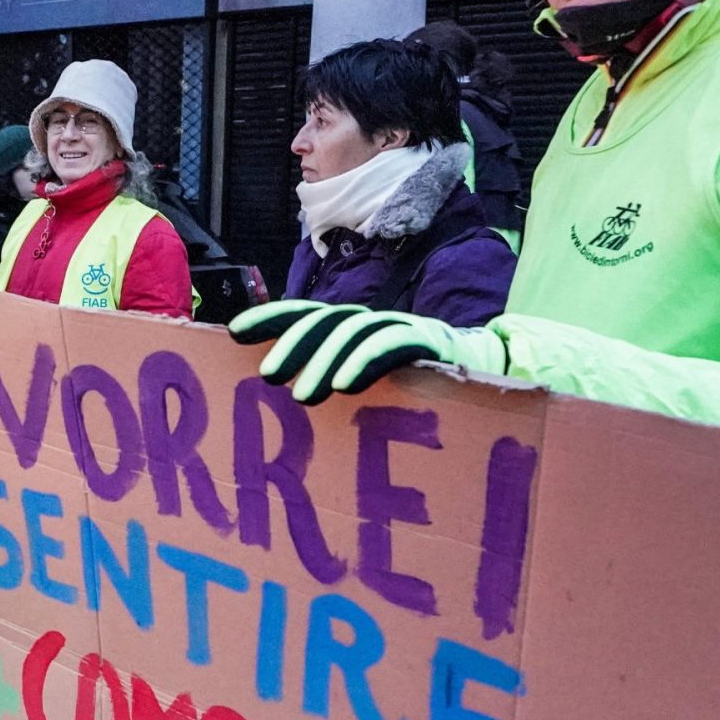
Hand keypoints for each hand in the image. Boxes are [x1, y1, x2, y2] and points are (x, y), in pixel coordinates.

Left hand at [228, 299, 503, 403]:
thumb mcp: (365, 387)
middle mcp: (371, 322)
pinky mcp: (427, 341)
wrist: (485, 376)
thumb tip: (279, 404)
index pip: (305, 315)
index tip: (234, 332)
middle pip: (325, 321)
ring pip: (353, 331)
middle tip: (267, 376)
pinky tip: (346, 386)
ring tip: (302, 396)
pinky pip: (391, 344)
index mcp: (351, 330)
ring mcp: (399, 327)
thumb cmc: (414, 390)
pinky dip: (365, 361)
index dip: (271, 318)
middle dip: (292, 343)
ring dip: (325, 361)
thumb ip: (330, 385)